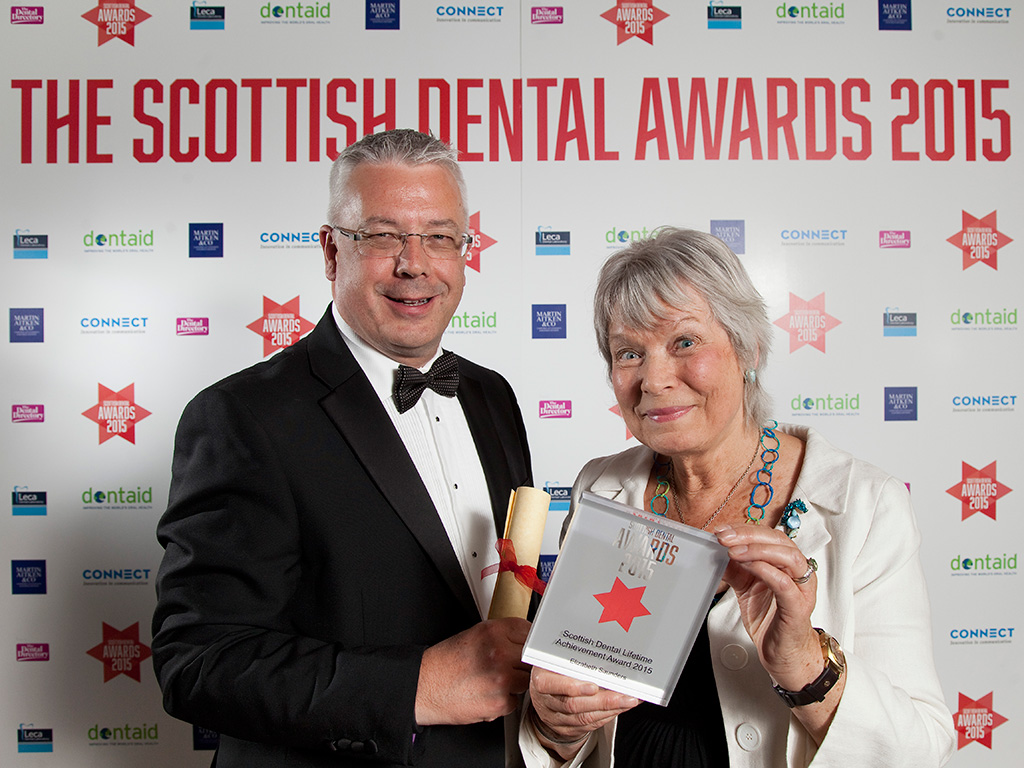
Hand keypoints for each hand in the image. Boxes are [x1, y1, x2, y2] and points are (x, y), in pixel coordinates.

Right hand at [415, 617, 531, 725]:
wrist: (423, 686)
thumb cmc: (445, 662)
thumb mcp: (473, 635)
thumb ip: (501, 635)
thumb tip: (524, 640)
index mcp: (492, 631)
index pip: (528, 632)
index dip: (526, 641)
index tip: (525, 647)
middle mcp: (499, 653)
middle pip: (531, 658)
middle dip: (521, 664)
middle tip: (505, 667)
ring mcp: (501, 679)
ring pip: (526, 681)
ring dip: (515, 683)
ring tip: (493, 681)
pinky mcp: (499, 703)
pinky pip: (515, 701)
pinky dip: (504, 701)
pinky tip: (487, 694)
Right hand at [528, 666, 638, 758]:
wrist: (545, 693)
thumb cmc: (554, 670)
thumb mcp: (555, 658)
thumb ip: (573, 657)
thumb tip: (602, 652)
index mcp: (541, 678)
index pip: (549, 685)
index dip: (570, 687)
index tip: (593, 687)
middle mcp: (546, 700)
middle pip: (573, 704)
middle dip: (603, 701)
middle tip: (625, 696)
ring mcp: (556, 717)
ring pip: (584, 718)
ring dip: (610, 709)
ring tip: (628, 701)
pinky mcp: (567, 729)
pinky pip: (589, 726)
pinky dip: (608, 716)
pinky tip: (620, 707)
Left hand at [713, 524, 821, 690]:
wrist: (783, 653)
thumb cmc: (770, 619)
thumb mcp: (746, 588)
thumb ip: (735, 569)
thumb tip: (715, 552)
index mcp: (785, 563)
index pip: (768, 535)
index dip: (744, 530)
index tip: (721, 531)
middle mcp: (797, 571)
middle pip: (779, 541)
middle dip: (748, 535)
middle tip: (724, 538)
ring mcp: (801, 588)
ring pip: (788, 557)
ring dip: (758, 550)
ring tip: (734, 552)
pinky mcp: (798, 607)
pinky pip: (786, 584)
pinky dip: (768, 571)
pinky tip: (751, 566)